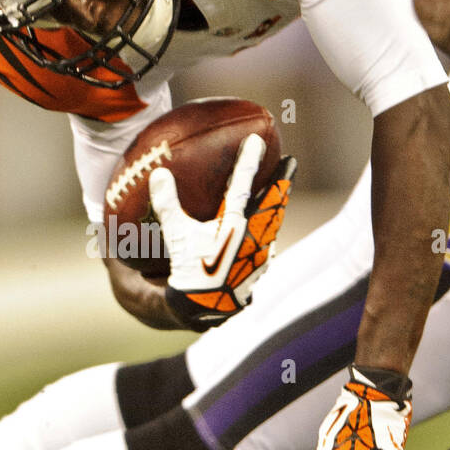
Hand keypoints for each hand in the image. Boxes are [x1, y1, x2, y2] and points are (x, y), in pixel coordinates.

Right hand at [149, 134, 295, 331]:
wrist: (199, 309)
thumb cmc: (186, 270)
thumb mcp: (175, 235)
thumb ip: (167, 203)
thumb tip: (158, 173)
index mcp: (232, 224)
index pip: (243, 184)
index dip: (249, 160)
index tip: (257, 140)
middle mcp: (253, 237)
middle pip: (273, 202)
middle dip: (282, 180)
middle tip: (291, 162)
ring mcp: (260, 254)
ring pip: (275, 223)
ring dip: (279, 205)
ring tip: (283, 193)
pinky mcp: (259, 270)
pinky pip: (269, 244)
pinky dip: (270, 232)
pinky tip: (268, 233)